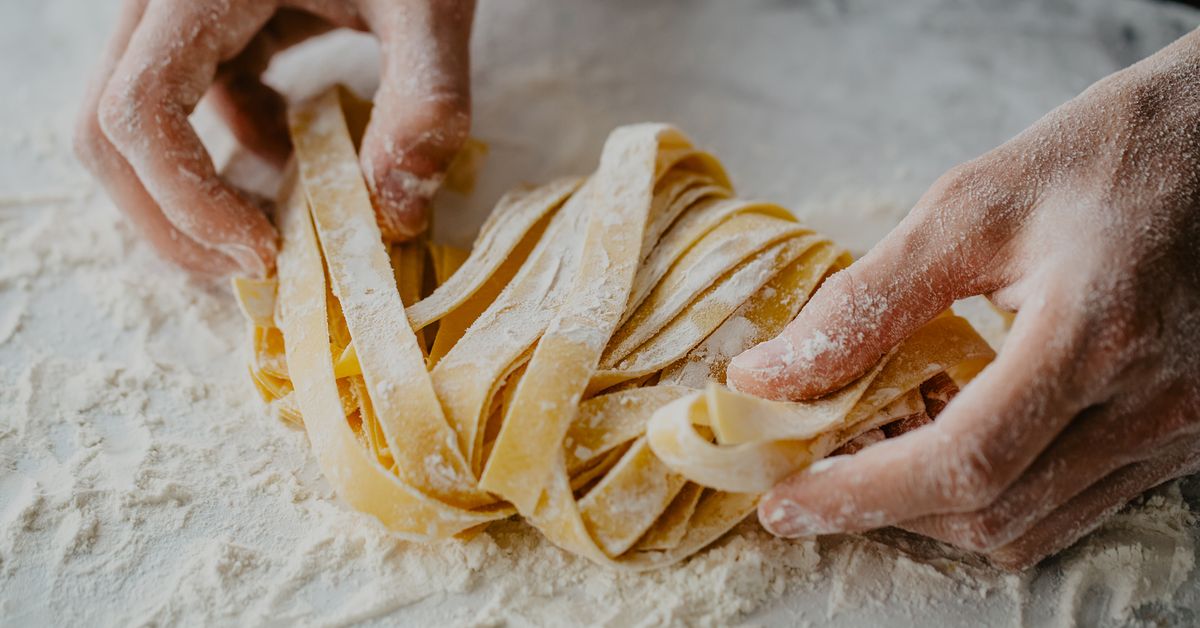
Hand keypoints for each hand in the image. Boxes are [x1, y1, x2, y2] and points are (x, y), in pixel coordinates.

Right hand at [75, 0, 474, 275]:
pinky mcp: (208, 26)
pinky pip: (187, 104)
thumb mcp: (430, 7)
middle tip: (255, 266)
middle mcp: (166, 0)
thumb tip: (395, 214)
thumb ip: (425, 100)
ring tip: (277, 229)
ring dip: (195, 192)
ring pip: (139, 124)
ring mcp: (179, 14)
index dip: (185, 201)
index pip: (138, 112)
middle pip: (110, 130)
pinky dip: (231, 150)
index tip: (265, 254)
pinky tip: (295, 156)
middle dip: (172, 218)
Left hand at [727, 29, 1199, 568]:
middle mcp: (1151, 403)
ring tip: (875, 447)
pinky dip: (993, 493)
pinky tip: (948, 437)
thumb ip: (865, 300)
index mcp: (1096, 333)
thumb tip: (766, 375)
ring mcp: (1179, 430)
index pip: (963, 460)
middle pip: (992, 513)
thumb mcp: (970, 207)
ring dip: (935, 507)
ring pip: (1030, 526)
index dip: (860, 495)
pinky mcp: (1184, 437)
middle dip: (885, 508)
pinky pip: (1071, 505)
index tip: (784, 503)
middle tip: (814, 471)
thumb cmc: (1105, 156)